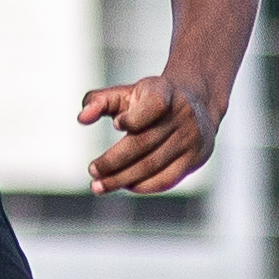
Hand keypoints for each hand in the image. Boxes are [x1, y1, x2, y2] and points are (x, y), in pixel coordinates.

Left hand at [78, 71, 220, 194]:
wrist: (196, 103)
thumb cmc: (150, 99)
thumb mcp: (126, 93)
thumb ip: (99, 101)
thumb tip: (82, 118)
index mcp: (165, 92)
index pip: (154, 105)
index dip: (134, 118)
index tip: (115, 124)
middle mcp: (183, 114)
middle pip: (145, 143)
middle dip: (114, 161)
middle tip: (92, 171)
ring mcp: (191, 138)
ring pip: (152, 165)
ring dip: (123, 179)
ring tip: (100, 186)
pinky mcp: (195, 158)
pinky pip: (167, 179)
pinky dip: (143, 186)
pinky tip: (125, 186)